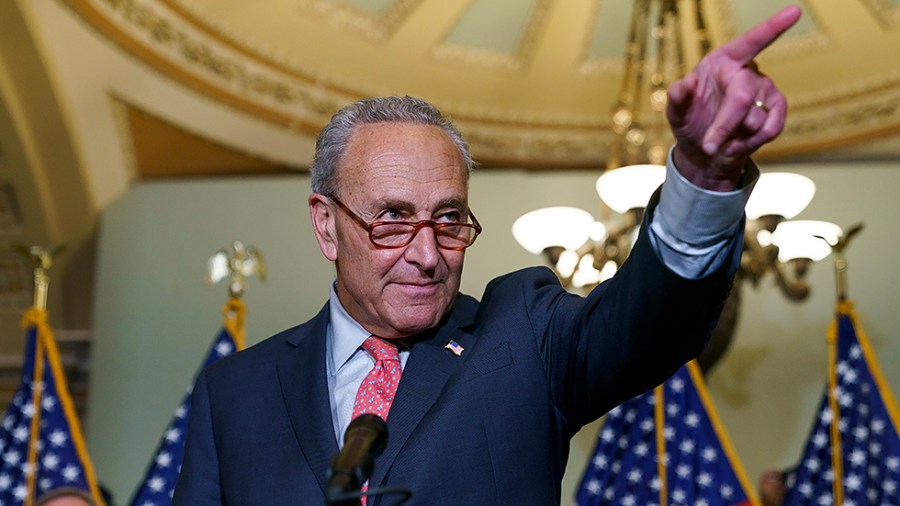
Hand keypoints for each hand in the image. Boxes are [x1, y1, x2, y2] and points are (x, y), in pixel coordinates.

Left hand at [667, 5, 801, 189]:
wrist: (704, 153)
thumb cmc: (690, 123)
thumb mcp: (676, 112)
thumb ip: (678, 96)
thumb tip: (688, 80)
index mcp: (722, 62)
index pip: (749, 42)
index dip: (772, 27)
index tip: (794, 11)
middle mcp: (746, 72)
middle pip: (742, 96)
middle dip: (724, 124)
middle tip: (709, 146)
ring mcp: (764, 90)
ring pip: (755, 117)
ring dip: (734, 137)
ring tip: (720, 142)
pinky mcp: (775, 110)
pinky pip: (771, 128)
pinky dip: (751, 143)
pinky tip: (736, 146)